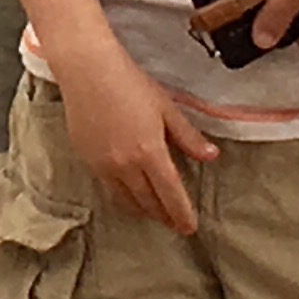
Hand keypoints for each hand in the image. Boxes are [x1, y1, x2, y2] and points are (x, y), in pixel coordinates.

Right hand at [57, 55, 219, 236]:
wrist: (87, 70)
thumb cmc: (130, 83)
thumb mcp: (166, 107)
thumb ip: (188, 136)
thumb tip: (211, 156)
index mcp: (149, 152)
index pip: (170, 194)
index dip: (181, 214)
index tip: (189, 228)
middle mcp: (125, 165)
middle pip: (148, 202)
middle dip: (163, 216)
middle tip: (175, 224)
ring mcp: (102, 165)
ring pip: (125, 200)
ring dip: (142, 210)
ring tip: (154, 214)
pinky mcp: (86, 159)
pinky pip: (108, 187)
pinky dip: (122, 196)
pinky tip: (129, 193)